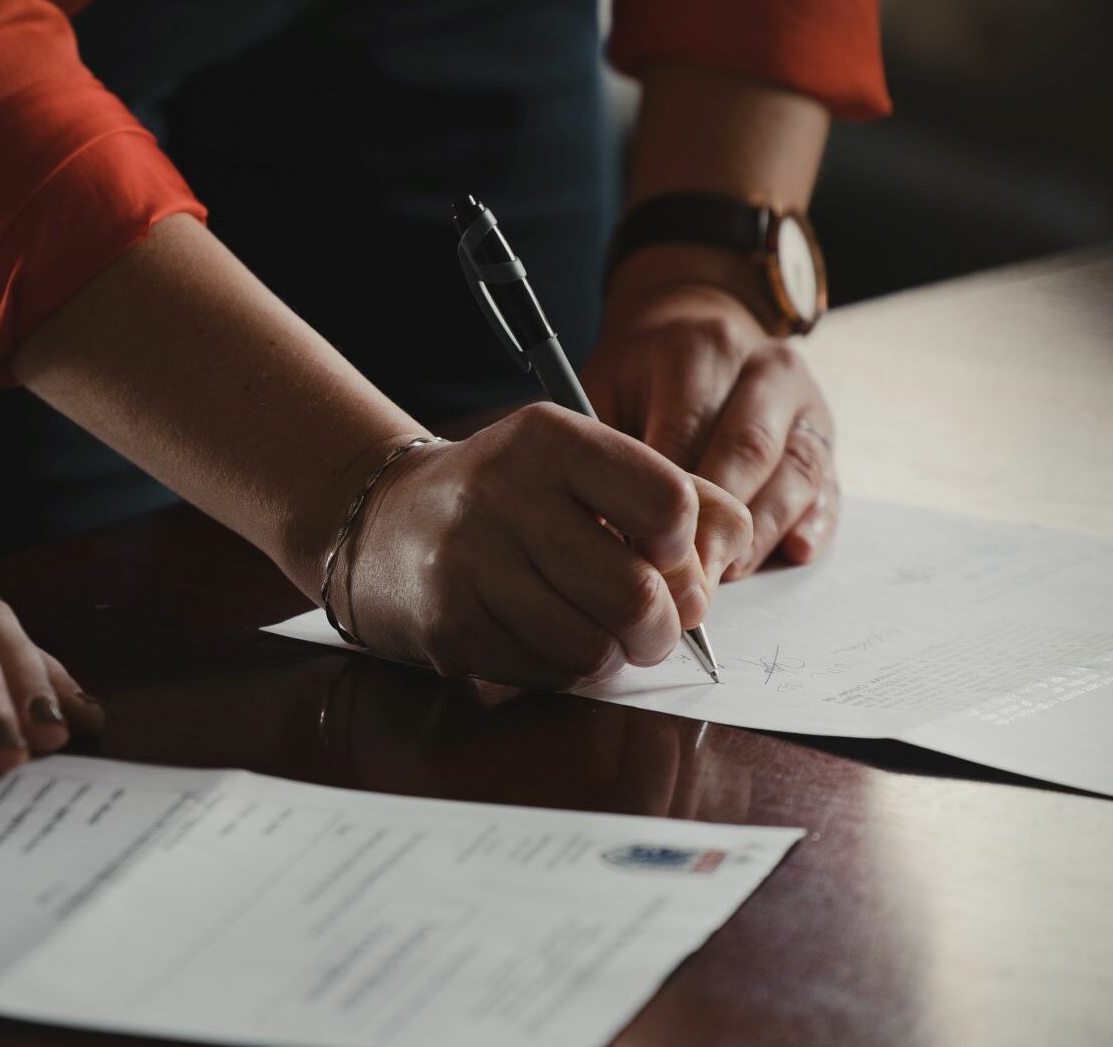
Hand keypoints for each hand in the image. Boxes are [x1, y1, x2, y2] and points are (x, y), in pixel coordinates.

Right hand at [334, 404, 753, 688]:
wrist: (384, 522)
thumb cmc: (511, 497)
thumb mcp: (585, 465)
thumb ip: (676, 494)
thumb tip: (728, 558)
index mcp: (553, 438)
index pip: (670, 504)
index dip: (687, 549)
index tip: (667, 556)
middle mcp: (506, 492)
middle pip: (638, 594)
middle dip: (663, 628)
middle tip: (652, 626)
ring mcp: (470, 562)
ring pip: (594, 647)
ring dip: (613, 655)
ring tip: (597, 630)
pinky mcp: (449, 624)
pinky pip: (547, 674)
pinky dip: (564, 670)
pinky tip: (543, 636)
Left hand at [583, 250, 839, 575]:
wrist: (697, 326)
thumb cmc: (640, 376)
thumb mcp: (605, 389)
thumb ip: (605, 451)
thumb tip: (603, 532)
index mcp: (702, 349)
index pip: (687, 433)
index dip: (666, 503)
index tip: (641, 556)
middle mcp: (765, 368)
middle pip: (748, 453)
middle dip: (717, 525)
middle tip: (686, 583)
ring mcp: (806, 402)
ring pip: (795, 473)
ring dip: (761, 534)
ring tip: (725, 576)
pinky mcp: (827, 435)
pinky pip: (829, 485)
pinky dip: (814, 524)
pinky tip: (793, 552)